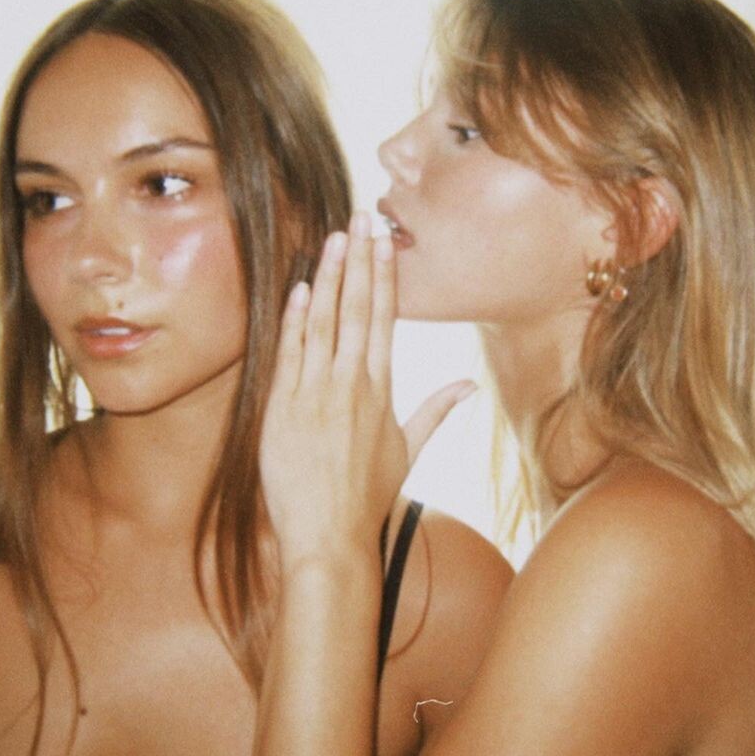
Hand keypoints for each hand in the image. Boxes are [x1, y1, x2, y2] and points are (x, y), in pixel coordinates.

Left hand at [259, 210, 475, 571]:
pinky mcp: (283, 409)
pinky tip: (300, 288)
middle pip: (357, 309)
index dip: (384, 276)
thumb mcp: (408, 451)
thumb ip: (436, 411)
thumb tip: (470, 386)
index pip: (384, 319)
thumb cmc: (367, 498)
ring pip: (323, 323)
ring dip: (327, 278)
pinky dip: (295, 319)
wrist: (328, 537)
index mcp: (381, 391)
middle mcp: (351, 385)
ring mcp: (316, 394)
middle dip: (359, 261)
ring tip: (332, 238)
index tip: (384, 242)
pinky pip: (290, 353)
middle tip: (361, 218)